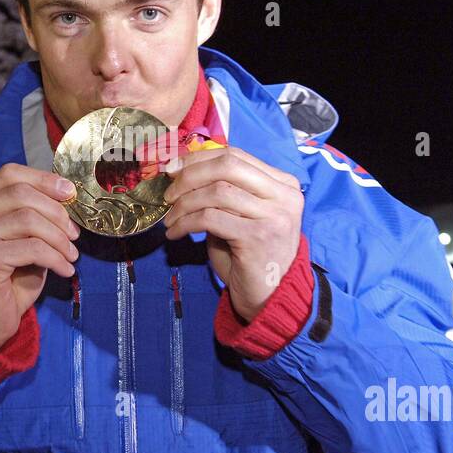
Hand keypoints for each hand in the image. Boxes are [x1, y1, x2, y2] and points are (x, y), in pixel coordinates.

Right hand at [0, 163, 80, 345]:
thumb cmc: (9, 281)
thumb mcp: (23, 240)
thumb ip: (34, 214)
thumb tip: (66, 192)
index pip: (8, 174)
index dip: (43, 179)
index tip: (70, 193)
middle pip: (20, 193)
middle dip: (56, 212)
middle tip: (74, 234)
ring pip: (28, 219)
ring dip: (58, 238)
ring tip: (71, 255)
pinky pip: (32, 247)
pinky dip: (56, 258)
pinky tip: (64, 270)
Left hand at [161, 146, 303, 320]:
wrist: (271, 297)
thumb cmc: (251, 256)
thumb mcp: (242, 216)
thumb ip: (225, 191)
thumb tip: (183, 170)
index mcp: (283, 184)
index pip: (236, 155)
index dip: (199, 158)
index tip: (172, 168)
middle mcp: (284, 195)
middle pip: (228, 166)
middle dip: (190, 175)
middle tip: (169, 192)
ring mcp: (273, 215)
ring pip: (217, 191)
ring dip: (184, 203)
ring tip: (170, 219)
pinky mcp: (257, 237)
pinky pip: (210, 218)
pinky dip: (185, 223)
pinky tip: (175, 233)